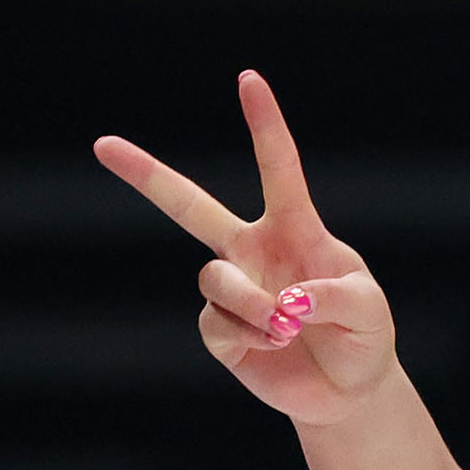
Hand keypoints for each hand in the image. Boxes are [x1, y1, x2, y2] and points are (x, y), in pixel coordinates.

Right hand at [94, 71, 396, 424]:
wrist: (349, 390)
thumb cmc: (366, 335)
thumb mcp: (368, 309)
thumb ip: (332, 296)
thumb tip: (286, 301)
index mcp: (295, 228)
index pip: (277, 167)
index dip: (264, 124)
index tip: (248, 79)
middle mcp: (253, 251)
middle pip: (190, 208)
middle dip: (147, 176)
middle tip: (102, 144)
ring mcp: (233, 289)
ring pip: (214, 278)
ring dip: (251, 303)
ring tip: (286, 326)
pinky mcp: (221, 331)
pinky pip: (217, 325)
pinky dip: (251, 338)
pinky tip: (276, 347)